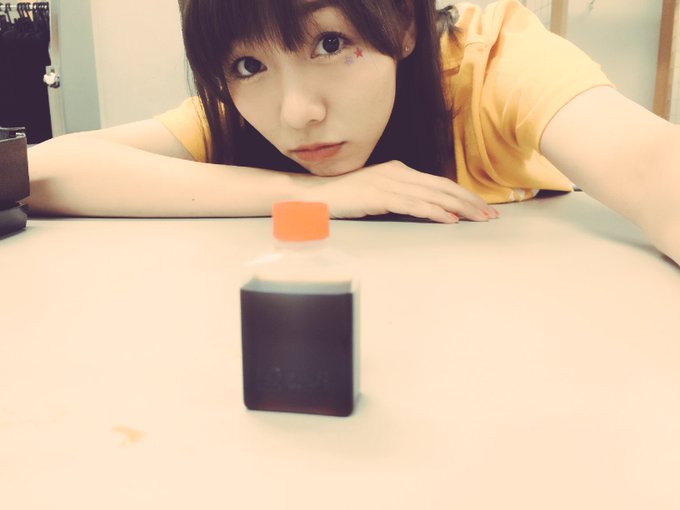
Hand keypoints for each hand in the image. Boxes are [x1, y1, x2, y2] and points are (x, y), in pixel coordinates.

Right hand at [304, 160, 498, 222]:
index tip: (482, 207)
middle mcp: (397, 172)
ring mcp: (388, 183)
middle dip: (470, 201)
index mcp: (398, 170)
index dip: (463, 194)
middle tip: (491, 215)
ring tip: (479, 218)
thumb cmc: (344, 197)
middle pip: (442, 186)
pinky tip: (450, 219)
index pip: (439, 182)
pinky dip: (434, 212)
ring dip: (460, 207)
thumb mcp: (376, 193)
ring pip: (433, 195)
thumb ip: (398, 196)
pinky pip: (413, 205)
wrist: (314, 196)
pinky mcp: (379, 196)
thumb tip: (422, 207)